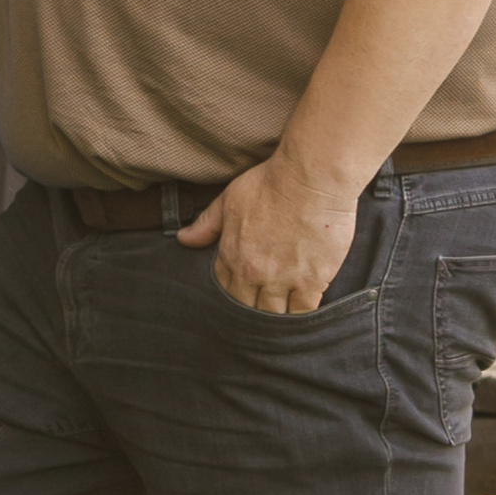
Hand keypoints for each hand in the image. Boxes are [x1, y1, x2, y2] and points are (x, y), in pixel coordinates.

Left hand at [178, 143, 363, 310]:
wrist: (311, 178)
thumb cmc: (271, 183)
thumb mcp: (230, 199)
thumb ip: (207, 225)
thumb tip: (183, 239)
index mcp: (232, 256)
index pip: (226, 290)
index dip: (234, 293)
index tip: (244, 292)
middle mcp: (254, 273)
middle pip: (248, 310)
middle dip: (253, 310)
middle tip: (262, 307)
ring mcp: (283, 280)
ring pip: (274, 316)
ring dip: (276, 316)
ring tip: (283, 311)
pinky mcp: (312, 282)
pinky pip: (303, 312)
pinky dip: (302, 314)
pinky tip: (303, 308)